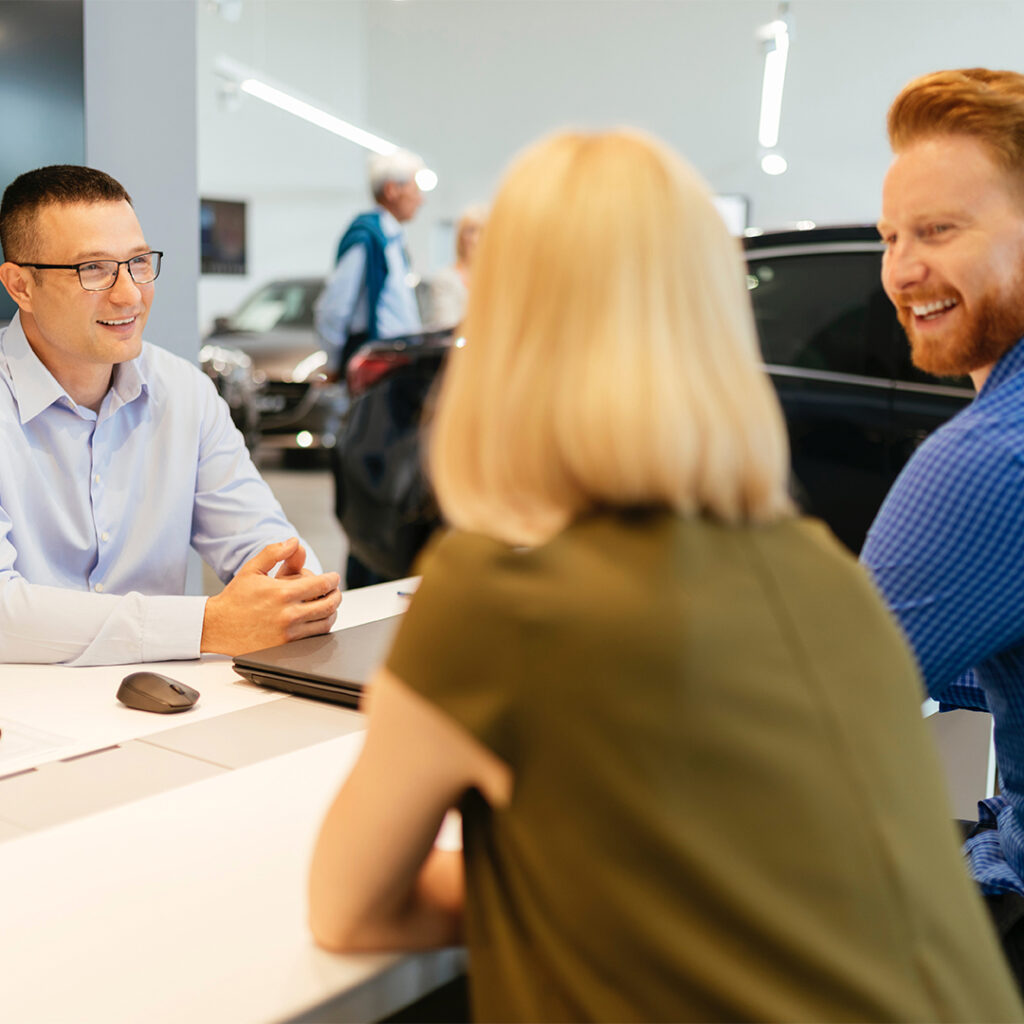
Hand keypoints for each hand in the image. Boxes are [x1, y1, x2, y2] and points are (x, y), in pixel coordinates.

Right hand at [201, 538, 341, 655]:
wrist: (217, 627)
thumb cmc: (235, 597)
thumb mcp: (252, 569)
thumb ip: (274, 553)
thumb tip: (295, 542)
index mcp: (282, 593)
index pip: (321, 585)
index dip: (332, 579)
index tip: (333, 577)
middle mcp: (288, 615)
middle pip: (328, 605)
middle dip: (336, 596)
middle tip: (335, 591)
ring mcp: (288, 634)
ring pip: (324, 624)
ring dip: (332, 613)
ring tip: (329, 605)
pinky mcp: (285, 648)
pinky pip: (313, 639)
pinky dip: (320, 629)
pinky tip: (317, 621)